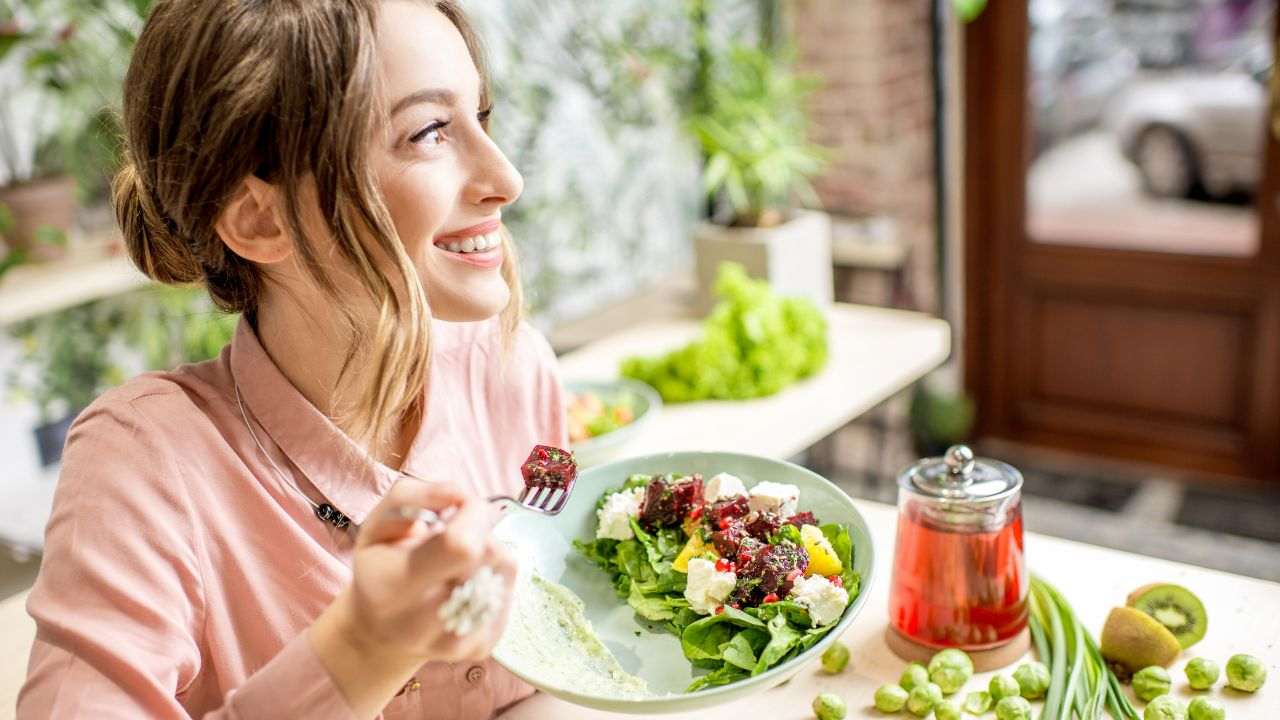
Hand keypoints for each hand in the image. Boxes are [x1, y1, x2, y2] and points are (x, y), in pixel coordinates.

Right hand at [309, 477, 516, 718]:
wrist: (380, 632)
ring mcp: (457, 642)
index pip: (461, 546)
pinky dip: (494, 576)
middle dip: (479, 529)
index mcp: (395, 587)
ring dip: (489, 551)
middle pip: (489, 554)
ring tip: (458, 561)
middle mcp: (425, 622)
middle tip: (454, 535)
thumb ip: (413, 496)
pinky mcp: (481, 648)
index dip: (472, 514)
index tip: (458, 507)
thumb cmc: (380, 568)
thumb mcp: (376, 523)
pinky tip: (467, 582)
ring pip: (505, 568)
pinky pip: (510, 590)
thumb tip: (462, 495)